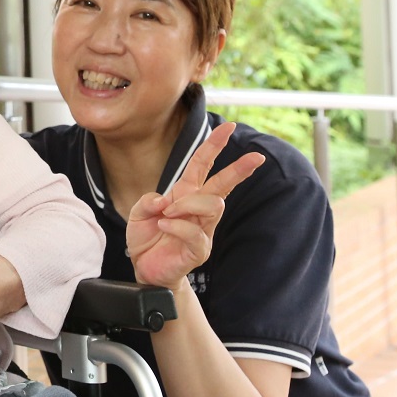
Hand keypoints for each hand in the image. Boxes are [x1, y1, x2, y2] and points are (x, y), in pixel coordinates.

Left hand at [127, 122, 264, 289]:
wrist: (145, 269)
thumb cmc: (147, 238)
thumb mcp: (139, 212)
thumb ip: (148, 200)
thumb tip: (165, 200)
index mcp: (186, 193)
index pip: (203, 164)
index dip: (214, 145)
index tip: (230, 127)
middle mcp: (198, 209)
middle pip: (223, 184)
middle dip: (239, 169)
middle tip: (257, 157)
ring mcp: (203, 229)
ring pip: (212, 205)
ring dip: (187, 204)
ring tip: (168, 213)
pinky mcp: (200, 249)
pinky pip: (196, 232)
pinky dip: (176, 226)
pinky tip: (164, 226)